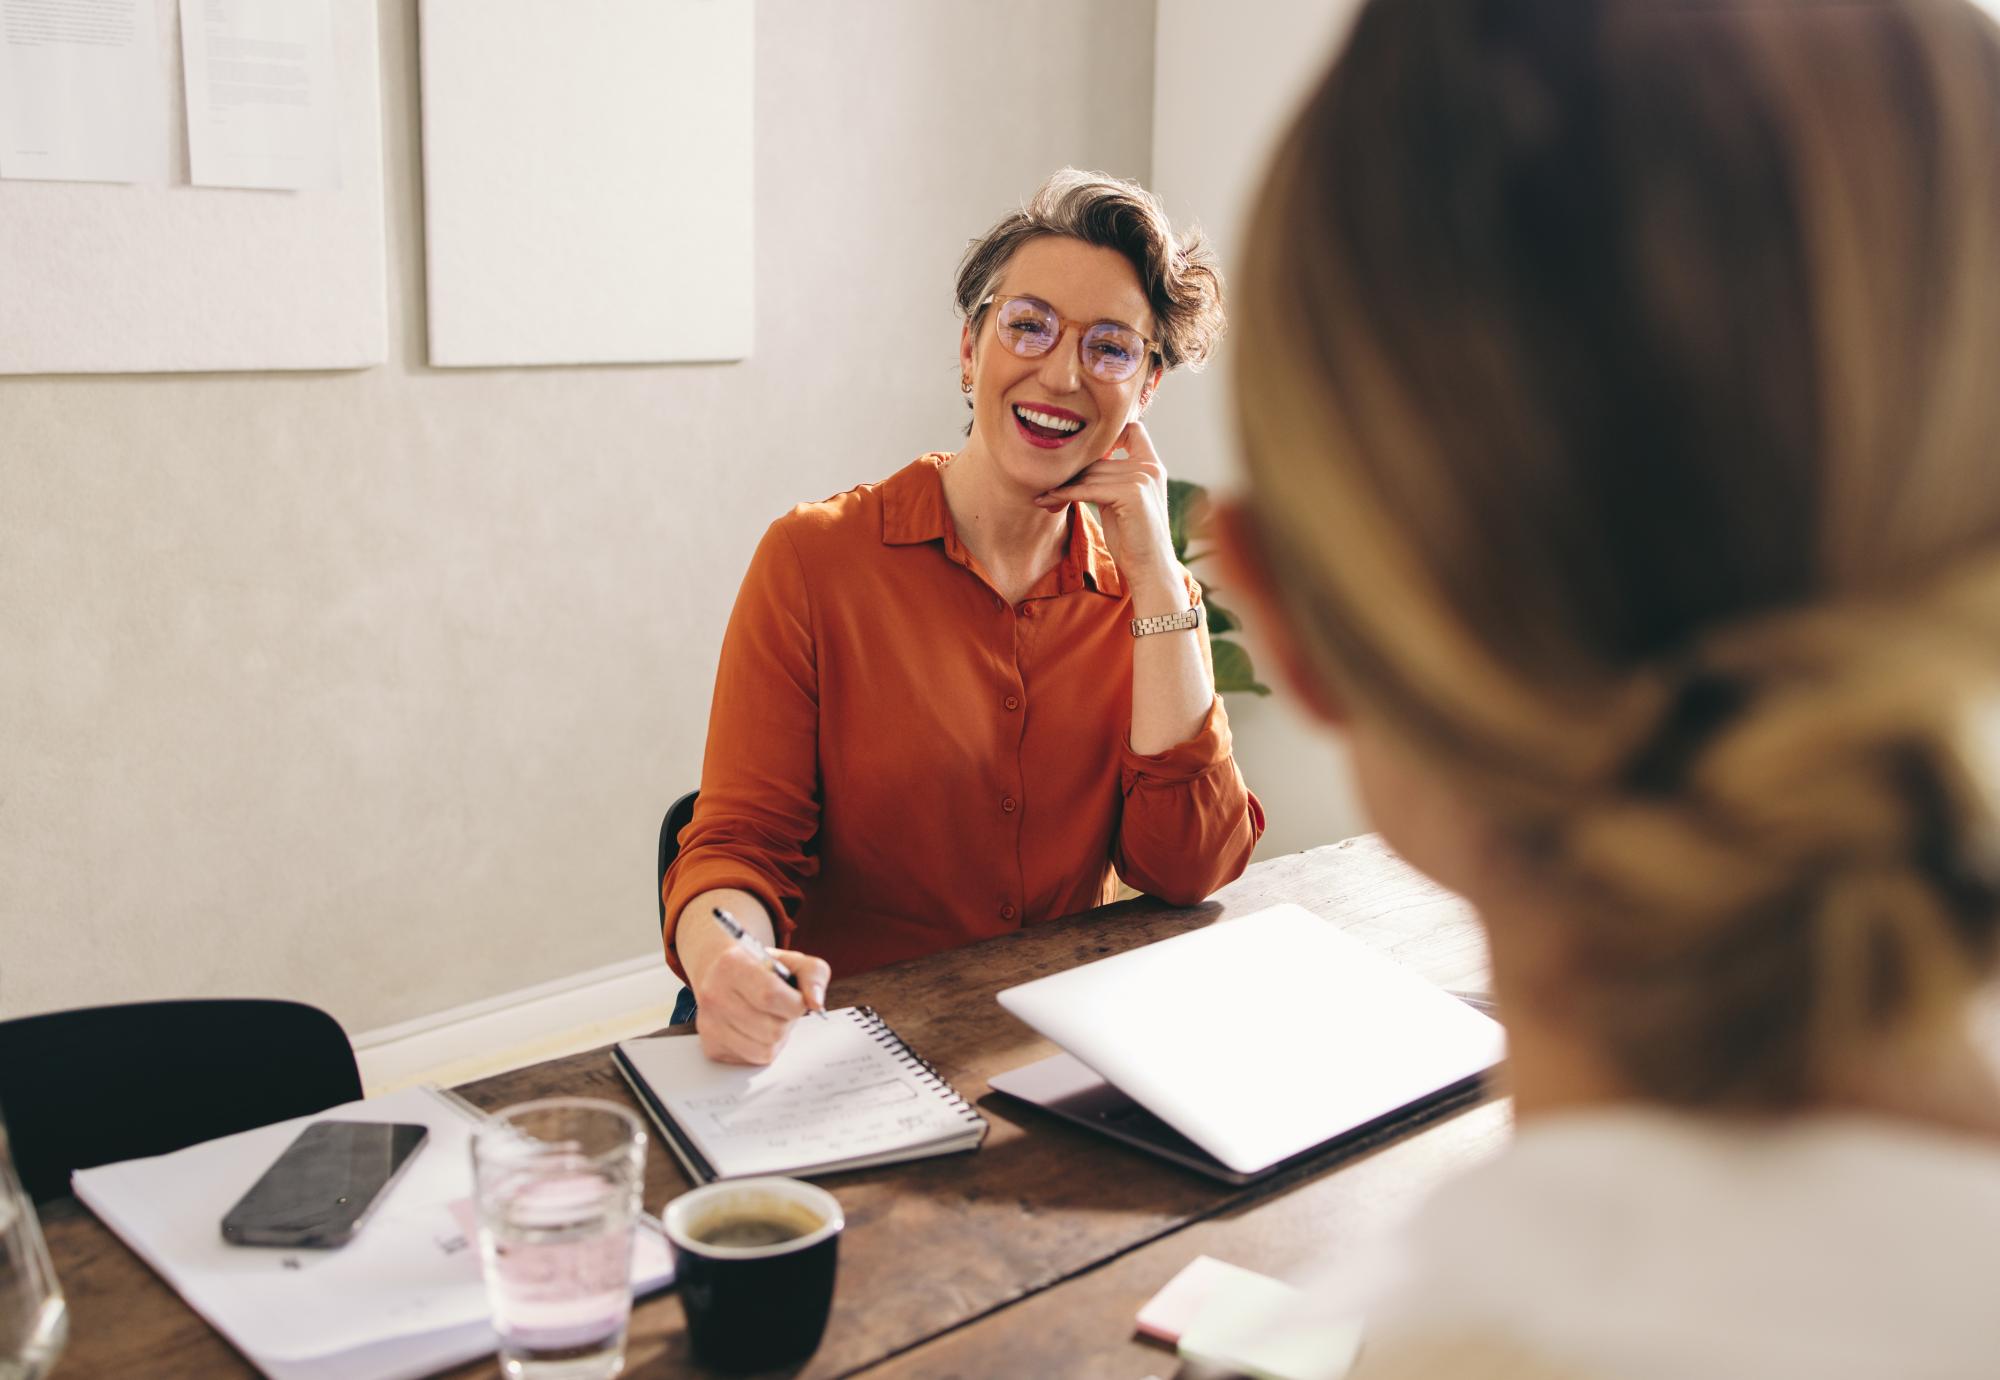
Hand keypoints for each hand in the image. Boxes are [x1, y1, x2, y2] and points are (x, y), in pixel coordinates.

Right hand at [692, 943, 830, 1065]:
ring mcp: (709, 1024)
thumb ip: (813, 975)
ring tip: (770, 1018)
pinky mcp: (711, 1046)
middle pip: (771, 1029)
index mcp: (732, 965)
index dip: (795, 1003)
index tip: (797, 998)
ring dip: (778, 1038)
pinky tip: (757, 1029)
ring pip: (764, 1050)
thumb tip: (816, 1003)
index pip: (770, 996)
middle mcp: (714, 995)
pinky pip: (752, 1060)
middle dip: (787, 1021)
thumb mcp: (792, 960)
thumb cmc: (759, 967)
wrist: (720, 973)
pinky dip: (763, 1048)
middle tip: (782, 1007)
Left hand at [1033, 420, 1180, 597]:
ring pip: (1090, 475)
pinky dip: (1065, 494)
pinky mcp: (1131, 494)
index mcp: (1152, 467)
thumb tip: (1077, 465)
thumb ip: (1109, 478)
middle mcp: (1150, 469)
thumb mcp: (1120, 501)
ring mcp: (1143, 479)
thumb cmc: (1132, 539)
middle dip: (1072, 473)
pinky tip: (1048, 500)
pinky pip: (1088, 489)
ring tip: (1043, 495)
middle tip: (1046, 485)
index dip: (1110, 434)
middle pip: (1099, 459)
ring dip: (1062, 486)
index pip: (1133, 430)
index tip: (1084, 451)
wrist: (1149, 568)